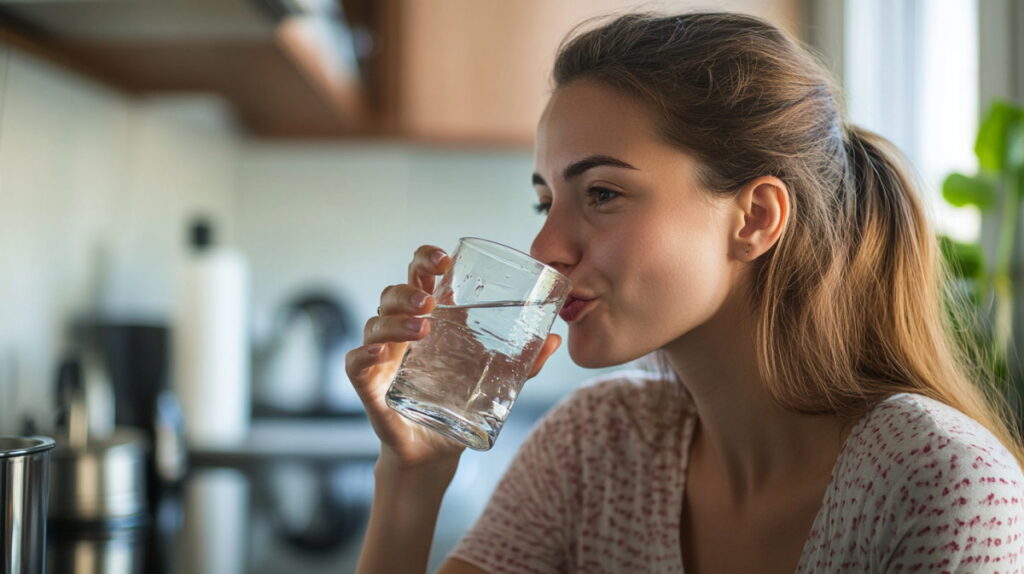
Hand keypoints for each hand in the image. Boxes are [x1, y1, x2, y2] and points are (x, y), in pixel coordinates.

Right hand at [344, 245, 561, 471]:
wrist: (437, 453)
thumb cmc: (460, 405)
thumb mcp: (496, 382)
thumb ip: (523, 363)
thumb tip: (555, 339)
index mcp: (429, 320)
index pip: (419, 276)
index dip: (424, 260)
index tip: (443, 259)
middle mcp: (401, 333)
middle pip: (392, 294)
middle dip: (408, 290)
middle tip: (430, 301)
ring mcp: (383, 358)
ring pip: (374, 324)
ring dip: (395, 321)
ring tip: (421, 328)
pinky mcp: (370, 386)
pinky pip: (355, 363)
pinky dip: (363, 355)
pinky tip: (380, 354)